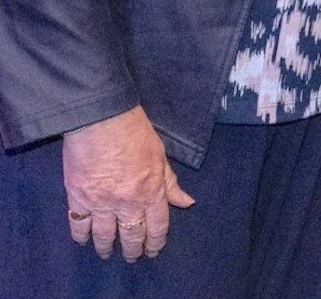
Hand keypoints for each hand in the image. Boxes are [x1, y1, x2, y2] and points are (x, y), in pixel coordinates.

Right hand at [62, 106, 195, 261]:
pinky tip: (83, 240)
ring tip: (109, 253)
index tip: (153, 250)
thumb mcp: (161, 156)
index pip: (157, 226)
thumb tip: (186, 202)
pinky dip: (81, 235)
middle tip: (132, 256)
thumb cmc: (135, 132)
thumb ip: (170, 183)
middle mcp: (127, 202)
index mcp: (151, 192)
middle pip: (131, 234)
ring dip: (107, 247)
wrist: (101, 120)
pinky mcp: (77, 197)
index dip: (155, 242)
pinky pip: (78, 224)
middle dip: (133, 249)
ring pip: (104, 235)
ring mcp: (101, 202)